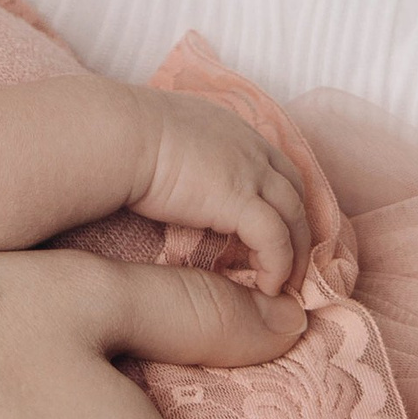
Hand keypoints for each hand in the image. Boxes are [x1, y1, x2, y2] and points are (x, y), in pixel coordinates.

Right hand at [126, 92, 312, 295]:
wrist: (119, 134)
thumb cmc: (125, 137)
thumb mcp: (166, 136)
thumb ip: (183, 154)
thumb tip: (173, 175)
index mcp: (232, 131)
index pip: (275, 167)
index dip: (282, 202)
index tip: (278, 231)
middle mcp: (250, 147)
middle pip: (294, 192)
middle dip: (299, 230)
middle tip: (292, 264)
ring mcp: (250, 171)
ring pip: (294, 218)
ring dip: (295, 255)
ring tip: (285, 285)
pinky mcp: (240, 199)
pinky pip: (275, 239)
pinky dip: (278, 265)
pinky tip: (268, 288)